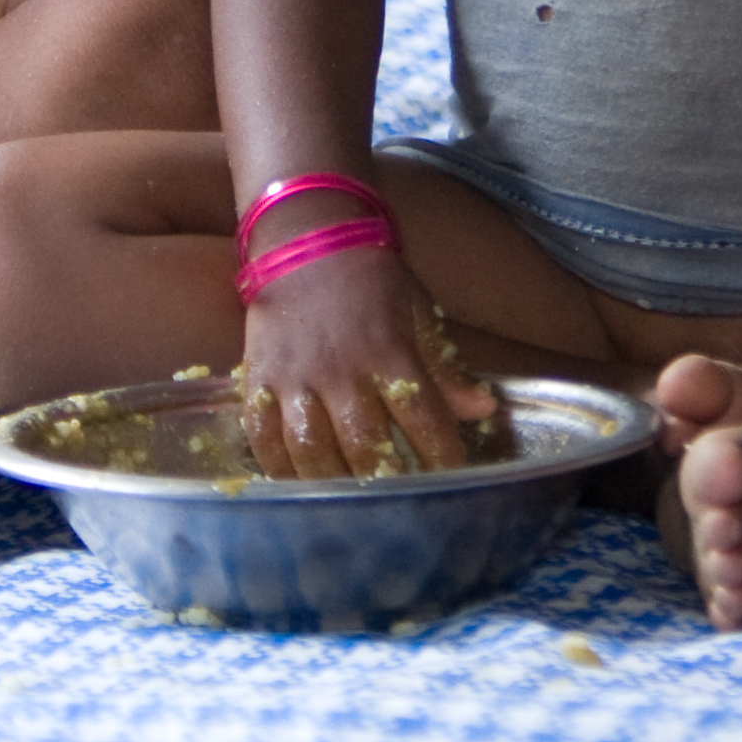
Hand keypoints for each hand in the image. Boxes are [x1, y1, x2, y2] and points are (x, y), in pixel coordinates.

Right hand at [236, 245, 497, 479]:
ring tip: (346, 504)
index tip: (451, 478)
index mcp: (388, 352)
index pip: (423, 418)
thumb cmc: (371, 278)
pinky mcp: (258, 378)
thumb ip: (445, 367)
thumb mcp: (418, 312)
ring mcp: (295, 377)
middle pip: (366, 446)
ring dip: (332, 484)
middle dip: (386, 481)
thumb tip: (484, 407)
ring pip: (311, 450)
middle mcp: (341, 370)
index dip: (441, 454)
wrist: (306, 238)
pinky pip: (263, 437)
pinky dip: (278, 468)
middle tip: (396, 504)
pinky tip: (296, 484)